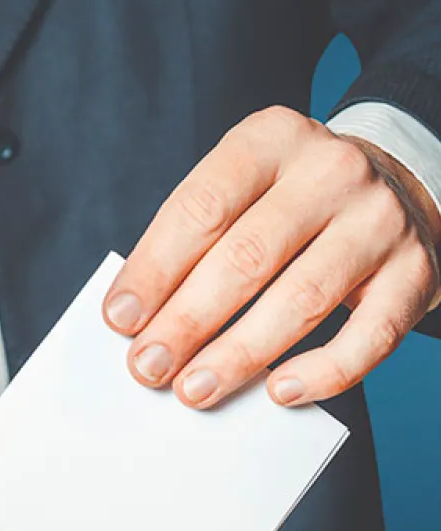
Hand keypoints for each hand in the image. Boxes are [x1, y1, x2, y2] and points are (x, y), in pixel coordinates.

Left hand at [101, 105, 440, 408]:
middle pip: (246, 257)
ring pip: (302, 297)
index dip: (154, 269)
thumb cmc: (288, 201)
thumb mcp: (240, 190)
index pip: (201, 208)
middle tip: (147, 367)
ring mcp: (380, 221)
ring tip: (194, 388)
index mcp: (270, 139)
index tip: (119, 319)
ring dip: (240, 353)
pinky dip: (323, 371)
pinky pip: (369, 335)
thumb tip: (138, 319)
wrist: (398, 185)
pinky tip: (278, 391)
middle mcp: (330, 171)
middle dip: (187, 320)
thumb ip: (193, 241)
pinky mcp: (416, 273)